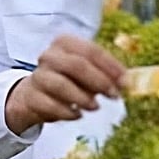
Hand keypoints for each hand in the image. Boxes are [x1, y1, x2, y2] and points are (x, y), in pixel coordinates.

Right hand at [4, 35, 126, 134]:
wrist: (33, 95)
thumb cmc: (66, 80)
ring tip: (95, 107)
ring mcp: (38, 76)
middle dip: (99, 81)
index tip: (125, 81)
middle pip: (76, 65)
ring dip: (82, 97)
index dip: (110, 66)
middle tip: (114, 95)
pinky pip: (50, 105)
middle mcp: (49, 56)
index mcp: (65, 43)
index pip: (91, 50)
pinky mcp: (31, 97)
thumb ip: (105, 74)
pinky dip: (67, 112)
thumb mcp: (86, 72)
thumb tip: (127, 82)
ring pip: (61, 85)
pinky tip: (77, 115)